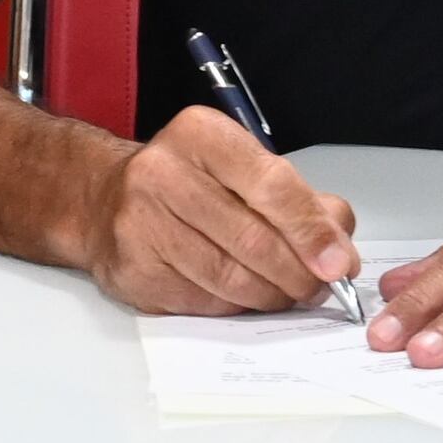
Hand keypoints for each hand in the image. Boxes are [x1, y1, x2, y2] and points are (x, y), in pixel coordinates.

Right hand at [76, 108, 362, 315]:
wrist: (103, 201)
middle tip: (323, 286)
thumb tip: (338, 243)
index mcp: (201, 136)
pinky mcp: (133, 270)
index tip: (339, 261)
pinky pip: (203, 300)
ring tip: (292, 294)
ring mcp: (142, 224)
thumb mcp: (241, 166)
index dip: (311, 229)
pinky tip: (249, 298)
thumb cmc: (187, 182)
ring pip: (229, 277)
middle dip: (299, 271)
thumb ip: (297, 198)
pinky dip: (237, 306)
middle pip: (251, 238)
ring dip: (272, 295)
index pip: (271, 184)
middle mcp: (163, 174)